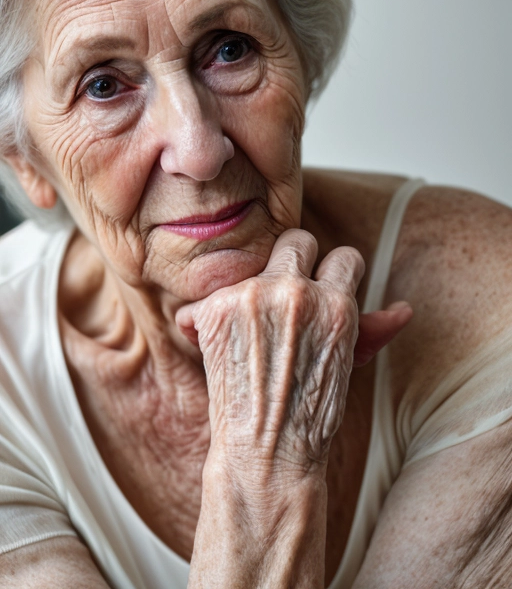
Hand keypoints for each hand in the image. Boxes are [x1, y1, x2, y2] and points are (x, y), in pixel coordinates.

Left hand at [176, 229, 410, 474]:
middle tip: (284, 296)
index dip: (332, 274)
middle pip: (297, 240)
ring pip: (252, 264)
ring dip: (250, 290)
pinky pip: (204, 298)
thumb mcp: (347, 364)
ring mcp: (255, 296)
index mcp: (337, 303)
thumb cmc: (310, 412)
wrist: (266, 453)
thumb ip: (372, 329)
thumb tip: (405, 309)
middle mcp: (298, 291)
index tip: (321, 289)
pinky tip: (215, 345)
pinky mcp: (216, 309)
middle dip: (294, 262)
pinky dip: (204, 320)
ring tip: (249, 330)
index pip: (344, 257)